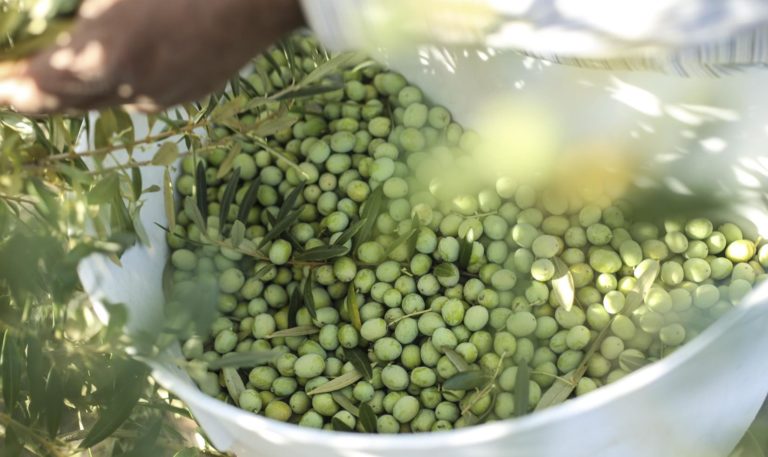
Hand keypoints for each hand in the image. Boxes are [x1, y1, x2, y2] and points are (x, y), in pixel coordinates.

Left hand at [0, 0, 304, 112]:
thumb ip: (84, 15)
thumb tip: (71, 31)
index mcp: (108, 55)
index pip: (44, 85)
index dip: (15, 88)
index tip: (1, 86)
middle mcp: (134, 89)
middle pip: (73, 105)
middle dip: (40, 100)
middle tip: (15, 93)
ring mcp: (166, 96)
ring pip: (111, 102)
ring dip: (86, 92)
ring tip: (71, 77)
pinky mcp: (193, 94)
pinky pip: (145, 96)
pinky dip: (125, 86)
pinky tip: (131, 65)